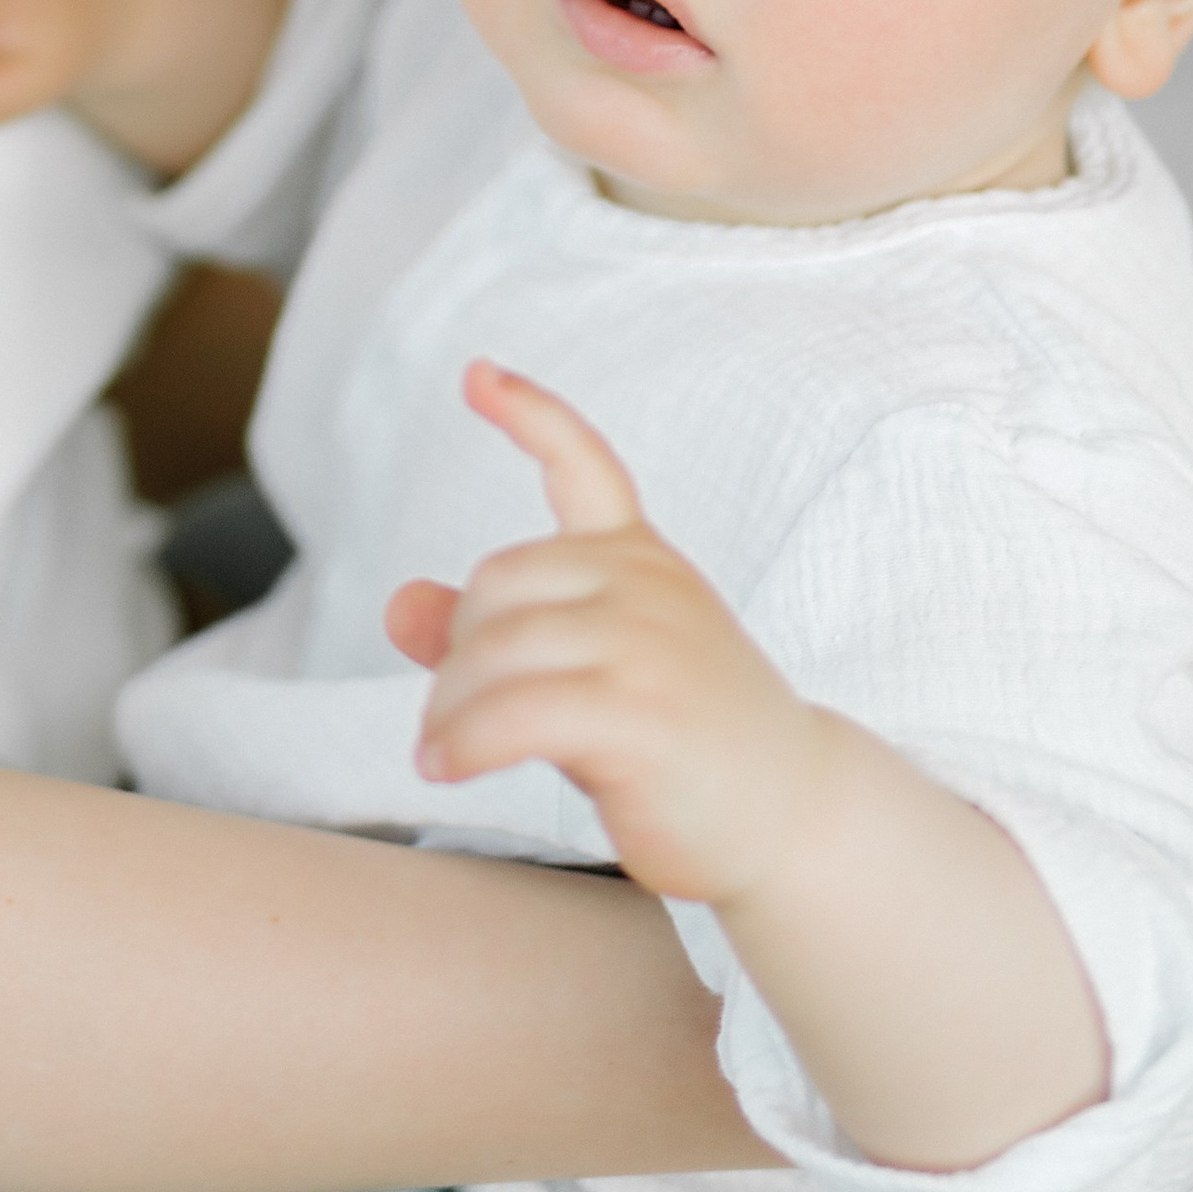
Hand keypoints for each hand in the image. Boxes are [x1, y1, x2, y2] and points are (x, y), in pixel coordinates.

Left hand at [386, 361, 830, 907]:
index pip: (583, 462)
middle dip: (455, 655)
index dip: (528, 414)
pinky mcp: (638, 712)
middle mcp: (644, 581)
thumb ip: (503, 634)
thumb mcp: (593, 670)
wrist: (795, 817)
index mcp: (640, 556)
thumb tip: (397, 605)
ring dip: (449, 710)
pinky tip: (445, 767)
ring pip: (493, 650)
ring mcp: (645, 641)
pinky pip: (511, 713)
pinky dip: (463, 741)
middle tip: (449, 721)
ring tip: (443, 754)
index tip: (478, 374)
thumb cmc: (689, 742)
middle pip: (494, 584)